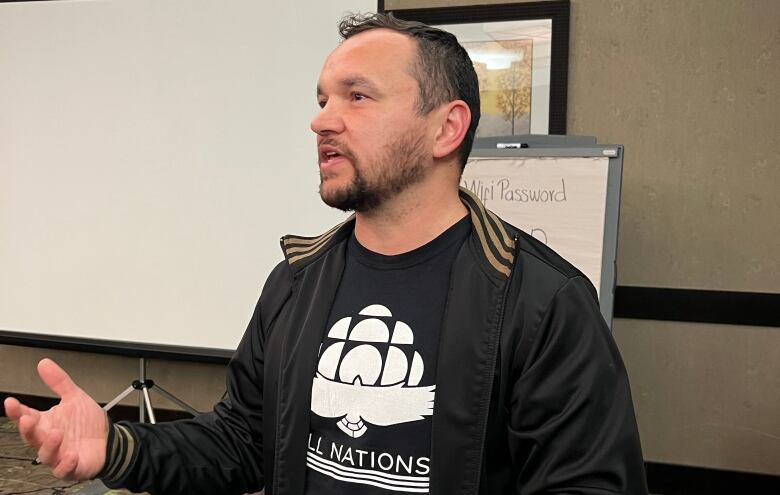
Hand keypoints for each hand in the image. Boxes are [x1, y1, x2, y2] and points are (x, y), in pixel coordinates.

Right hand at [3, 358, 107, 480]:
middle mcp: (48, 440)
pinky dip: (66, 464)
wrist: (108, 440)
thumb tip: (44, 364)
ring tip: (56, 433)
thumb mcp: (75, 397)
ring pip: (46, 454)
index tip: (11, 402)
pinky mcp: (72, 468)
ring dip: (49, 445)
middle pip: (31, 437)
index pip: (26, 416)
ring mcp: (59, 455)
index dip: (17, 411)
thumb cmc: (87, 423)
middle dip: (27, 429)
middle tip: (27, 419)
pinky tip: (71, 455)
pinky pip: (64, 470)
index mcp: (46, 423)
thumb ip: (59, 381)